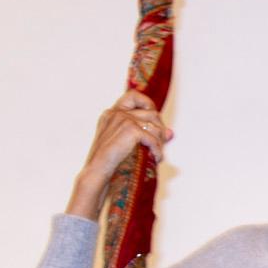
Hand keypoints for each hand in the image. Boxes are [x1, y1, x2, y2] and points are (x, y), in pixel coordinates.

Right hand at [67, 88, 172, 217]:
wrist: (97, 171)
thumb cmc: (108, 161)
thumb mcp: (126, 143)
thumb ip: (145, 134)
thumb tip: (169, 133)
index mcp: (111, 114)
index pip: (133, 96)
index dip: (147, 103)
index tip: (154, 119)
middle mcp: (117, 113)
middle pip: (151, 112)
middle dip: (160, 128)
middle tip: (161, 142)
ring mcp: (123, 119)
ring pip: (154, 127)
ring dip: (160, 142)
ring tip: (157, 153)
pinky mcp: (131, 130)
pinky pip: (153, 139)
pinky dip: (157, 150)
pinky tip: (156, 159)